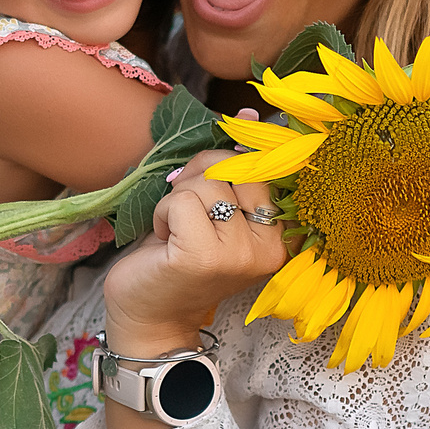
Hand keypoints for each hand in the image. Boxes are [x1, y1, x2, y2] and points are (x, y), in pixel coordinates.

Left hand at [102, 140, 289, 359]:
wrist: (149, 316)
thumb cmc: (177, 257)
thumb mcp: (212, 207)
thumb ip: (231, 165)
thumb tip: (248, 112)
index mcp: (280, 234)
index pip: (259, 165)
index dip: (223, 165)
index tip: (205, 192)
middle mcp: (270, 246)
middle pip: (231, 168)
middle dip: (196, 181)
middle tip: (185, 219)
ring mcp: (239, 254)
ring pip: (204, 183)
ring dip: (175, 203)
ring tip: (176, 235)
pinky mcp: (203, 257)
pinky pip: (180, 201)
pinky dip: (162, 215)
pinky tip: (165, 244)